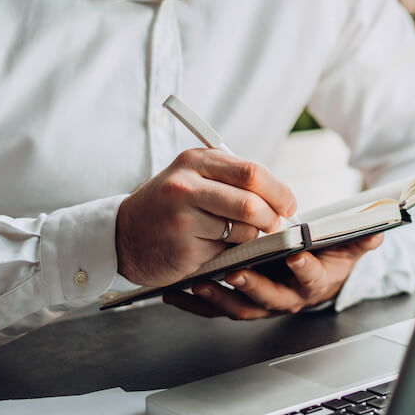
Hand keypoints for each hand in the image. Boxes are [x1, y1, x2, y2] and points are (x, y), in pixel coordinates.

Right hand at [115, 149, 296, 286]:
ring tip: (241, 237)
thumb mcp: (194, 177)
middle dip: (273, 218)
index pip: (252, 173)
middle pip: (251, 203)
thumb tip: (281, 197)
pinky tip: (217, 248)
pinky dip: (232, 253)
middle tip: (276, 225)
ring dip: (253, 238)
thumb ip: (233, 179)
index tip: (289, 204)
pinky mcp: (183, 248)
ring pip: (243, 230)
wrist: (124, 235)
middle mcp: (186, 185)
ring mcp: (182, 218)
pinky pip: (227, 252)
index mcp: (195, 161)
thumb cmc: (169, 205)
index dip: (279, 191)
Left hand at [163, 232, 383, 318]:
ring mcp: (261, 302)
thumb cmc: (326, 258)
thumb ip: (361, 237)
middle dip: (252, 285)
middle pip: (269, 297)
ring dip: (217, 297)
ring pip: (239, 306)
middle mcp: (286, 298)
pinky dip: (193, 303)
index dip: (305, 268)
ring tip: (198, 283)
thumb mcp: (348, 248)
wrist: (312, 275)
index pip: (311, 278)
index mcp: (313, 283)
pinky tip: (175, 292)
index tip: (297, 255)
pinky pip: (214, 308)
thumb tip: (377, 228)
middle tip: (235, 272)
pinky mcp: (238, 303)